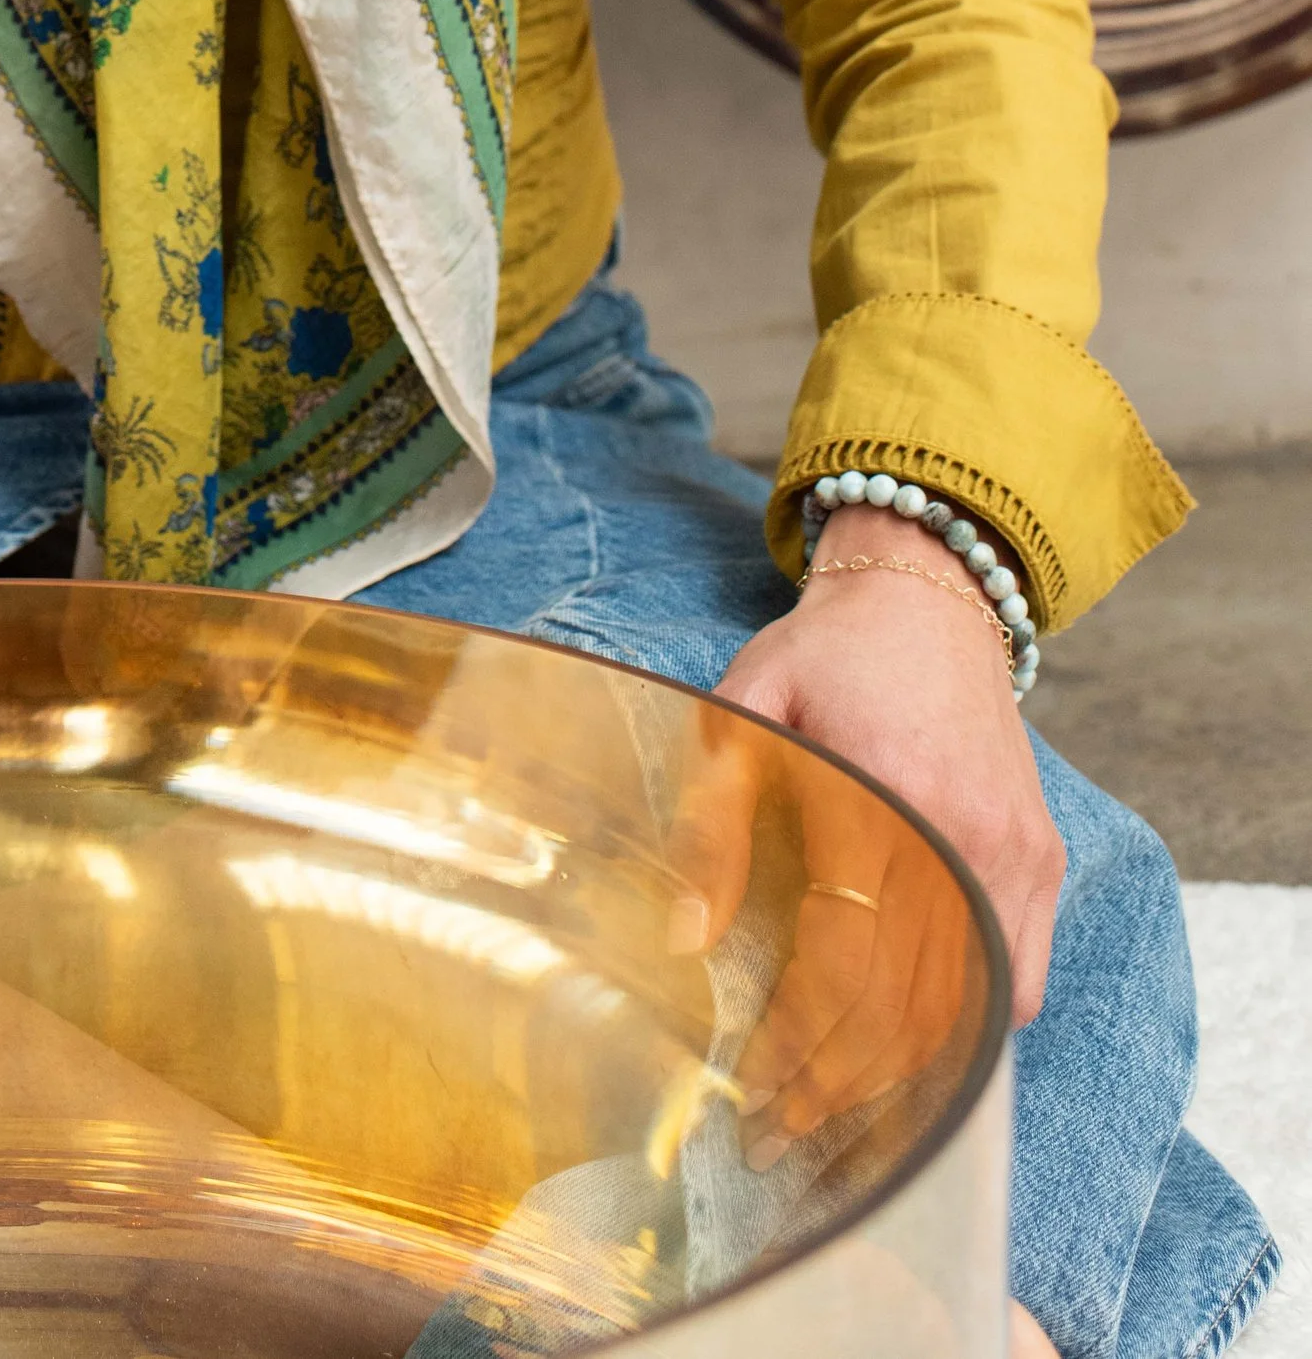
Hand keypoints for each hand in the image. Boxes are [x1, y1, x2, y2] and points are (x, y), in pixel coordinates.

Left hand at [668, 510, 1063, 1166]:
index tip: (752, 1090)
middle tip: (782, 1134)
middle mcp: (964, 836)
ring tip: (834, 1122)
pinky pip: (1018, 981)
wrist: (931, 594)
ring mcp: (1015, 854)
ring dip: (898, 1077)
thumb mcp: (745, 707)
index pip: (843, 958)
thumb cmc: (828, 652)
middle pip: (904, 1003)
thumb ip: (713, 821)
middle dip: (838, 1084)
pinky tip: (920, 1066)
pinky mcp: (1042, 861)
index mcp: (885, 792)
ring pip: (963, 1006)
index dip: (797, 1039)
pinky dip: (973, 1033)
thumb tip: (686, 938)